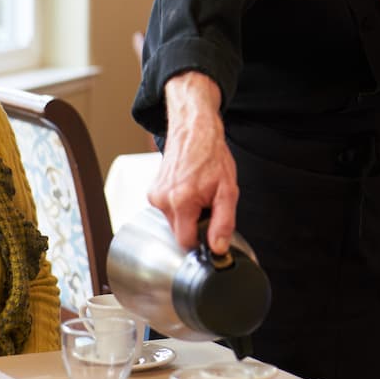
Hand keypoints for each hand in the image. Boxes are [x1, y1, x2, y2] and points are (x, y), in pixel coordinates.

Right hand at [149, 71, 238, 253]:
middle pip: (179, 233)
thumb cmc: (212, 156)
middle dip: (195, 224)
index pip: (186, 242)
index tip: (211, 229)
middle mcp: (162, 200)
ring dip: (187, 215)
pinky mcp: (152, 191)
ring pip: (173, 222)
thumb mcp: (228, 190)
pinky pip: (167, 210)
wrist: (194, 131)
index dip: (202, 240)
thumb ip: (224, 222)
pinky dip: (179, 206)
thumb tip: (218, 248)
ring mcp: (154, 195)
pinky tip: (187, 189)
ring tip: (198, 193)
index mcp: (181, 201)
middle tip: (207, 203)